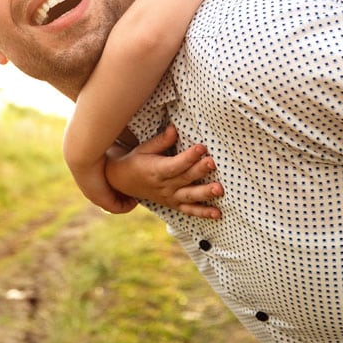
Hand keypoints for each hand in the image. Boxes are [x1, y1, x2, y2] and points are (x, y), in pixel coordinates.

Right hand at [105, 124, 222, 218]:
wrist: (122, 182)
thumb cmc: (135, 162)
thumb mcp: (143, 149)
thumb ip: (161, 141)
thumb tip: (174, 129)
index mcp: (156, 170)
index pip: (175, 164)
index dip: (188, 156)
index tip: (201, 147)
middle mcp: (164, 186)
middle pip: (185, 178)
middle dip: (200, 171)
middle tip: (213, 163)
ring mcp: (170, 197)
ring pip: (189, 196)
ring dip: (205, 193)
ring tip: (219, 189)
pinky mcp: (174, 204)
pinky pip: (189, 211)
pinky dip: (203, 213)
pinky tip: (217, 213)